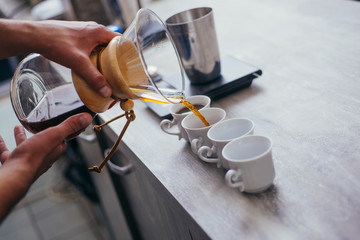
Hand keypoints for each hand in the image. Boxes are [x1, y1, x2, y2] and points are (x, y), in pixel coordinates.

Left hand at [0, 19, 119, 97]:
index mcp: (99, 32)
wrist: (36, 35)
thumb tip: (107, 92)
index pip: (122, 41)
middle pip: (113, 45)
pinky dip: (96, 56)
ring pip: (103, 47)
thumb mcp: (78, 63)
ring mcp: (86, 33)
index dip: (128, 54)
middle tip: (119, 74)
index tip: (130, 67)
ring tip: (108, 72)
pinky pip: (94, 47)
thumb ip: (94, 78)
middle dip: (117, 59)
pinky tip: (92, 66)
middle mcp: (95, 30)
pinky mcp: (79, 37)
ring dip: (106, 59)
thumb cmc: (55, 42)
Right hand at [0, 112, 91, 180]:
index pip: (63, 139)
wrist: (14, 175)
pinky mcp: (14, 163)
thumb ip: (69, 126)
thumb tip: (86, 117)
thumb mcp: (54, 135)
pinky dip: (3, 145)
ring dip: (22, 137)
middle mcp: (43, 157)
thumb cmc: (35, 156)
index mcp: (55, 150)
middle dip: (42, 133)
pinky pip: (7, 152)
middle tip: (40, 125)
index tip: (65, 124)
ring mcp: (27, 161)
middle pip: (44, 143)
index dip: (65, 131)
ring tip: (18, 127)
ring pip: (25, 146)